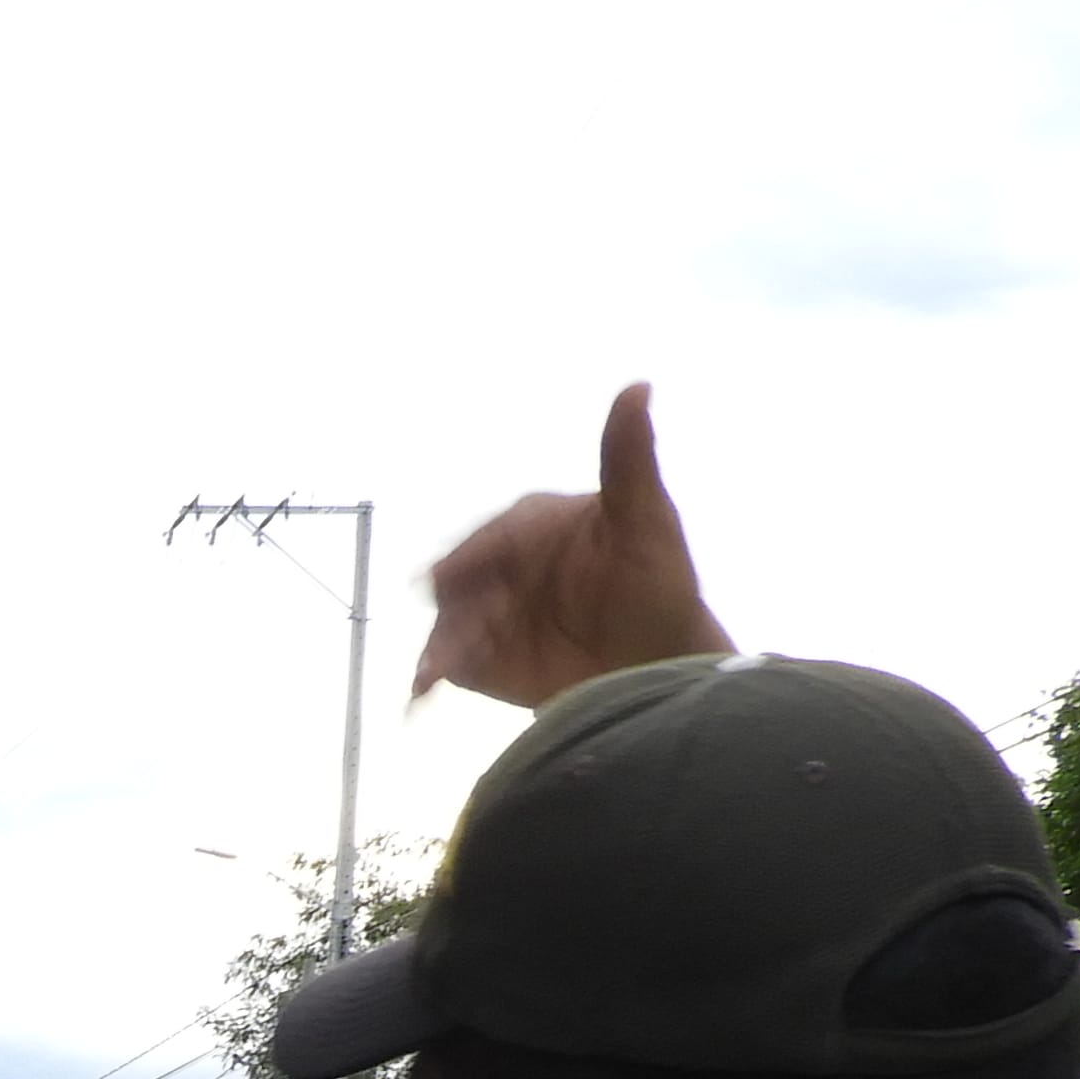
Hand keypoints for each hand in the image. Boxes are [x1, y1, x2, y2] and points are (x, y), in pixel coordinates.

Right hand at [411, 383, 734, 708]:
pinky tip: (419, 693)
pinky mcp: (485, 660)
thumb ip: (628, 458)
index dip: (475, 557)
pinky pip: (449, 663)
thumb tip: (638, 385)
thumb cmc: (657, 587)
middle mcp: (504, 566)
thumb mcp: (647, 520)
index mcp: (532, 526)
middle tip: (451, 631)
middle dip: (453, 606)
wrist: (660, 665)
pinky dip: (429, 676)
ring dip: (440, 643)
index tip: (452, 577)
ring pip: (451, 622)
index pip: (494, 536)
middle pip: (461, 581)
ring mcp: (491, 614)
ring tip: (436, 671)